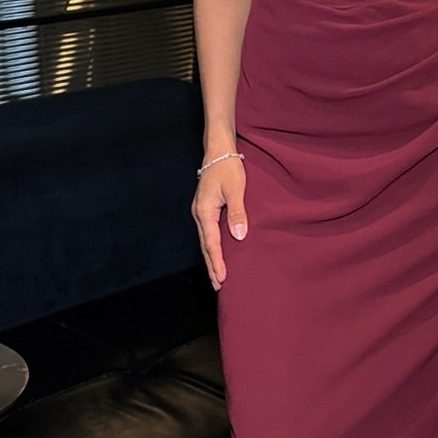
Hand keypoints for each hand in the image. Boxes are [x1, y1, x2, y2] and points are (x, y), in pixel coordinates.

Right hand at [193, 153, 247, 288]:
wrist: (218, 150)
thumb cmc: (228, 168)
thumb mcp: (236, 189)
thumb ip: (237, 213)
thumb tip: (238, 235)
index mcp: (204, 211)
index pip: (211, 243)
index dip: (217, 262)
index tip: (222, 278)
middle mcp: (199, 214)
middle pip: (205, 246)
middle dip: (212, 266)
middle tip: (218, 286)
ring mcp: (201, 211)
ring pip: (206, 240)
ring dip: (211, 258)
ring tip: (218, 276)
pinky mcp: (205, 208)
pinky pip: (208, 233)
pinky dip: (212, 246)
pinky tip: (218, 253)